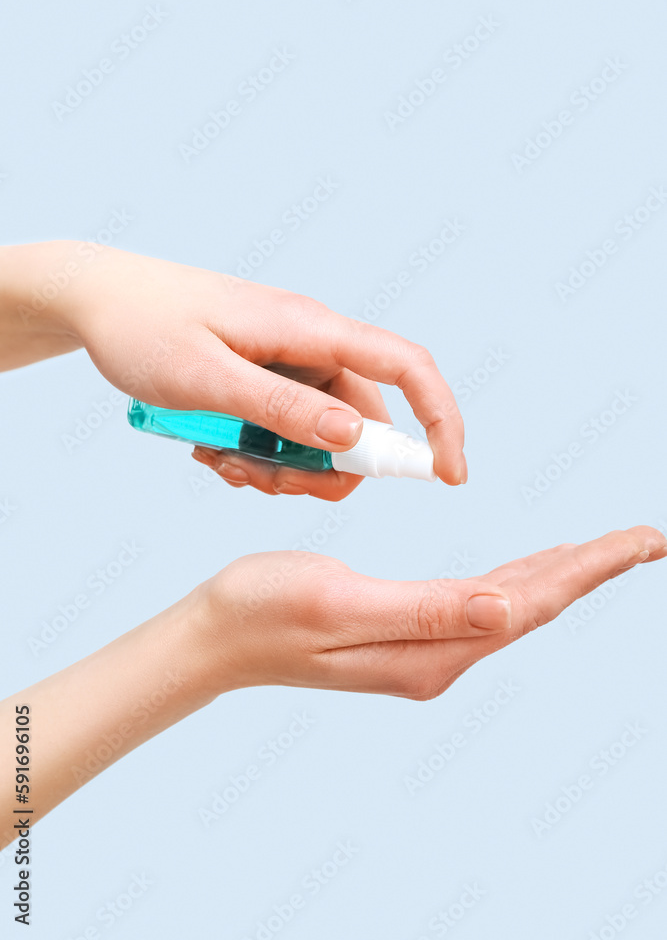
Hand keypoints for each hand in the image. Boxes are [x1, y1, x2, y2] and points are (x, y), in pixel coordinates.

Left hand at [37, 242, 466, 499]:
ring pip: (321, 436)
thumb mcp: (206, 378)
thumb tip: (355, 441)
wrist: (95, 298)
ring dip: (283, 467)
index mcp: (309, 329)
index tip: (448, 475)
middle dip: (326, 471)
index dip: (441, 419)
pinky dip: (262, 455)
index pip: (406, 366)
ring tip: (221, 462)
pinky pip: (288, 430)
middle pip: (361, 422)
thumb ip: (282, 408)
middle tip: (262, 483)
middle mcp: (309, 343)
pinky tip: (214, 451)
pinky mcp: (265, 378)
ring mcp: (288, 362)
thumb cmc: (142, 328)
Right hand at [196, 526, 666, 698]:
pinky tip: (531, 569)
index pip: (529, 605)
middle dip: (591, 569)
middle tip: (646, 538)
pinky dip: (517, 579)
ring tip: (606, 549)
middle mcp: (436, 656)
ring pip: (511, 604)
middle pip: (532, 606)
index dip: (589, 570)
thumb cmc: (264, 610)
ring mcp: (421, 648)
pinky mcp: (404, 632)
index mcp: (430, 650)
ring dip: (561, 574)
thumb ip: (427, 611)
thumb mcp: (341, 603)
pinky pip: (480, 603)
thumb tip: (507, 611)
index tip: (642, 540)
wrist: (216, 636)